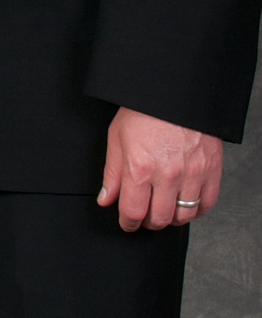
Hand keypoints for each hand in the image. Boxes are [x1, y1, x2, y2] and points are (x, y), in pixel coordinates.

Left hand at [97, 106, 222, 230]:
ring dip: (171, 218)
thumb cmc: (143, 112)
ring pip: (183, 217)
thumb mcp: (117, 138)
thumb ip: (112, 174)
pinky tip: (184, 203)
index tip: (127, 223)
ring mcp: (192, 175)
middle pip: (159, 219)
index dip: (128, 223)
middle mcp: (167, 175)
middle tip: (144, 216)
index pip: (133, 212)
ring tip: (163, 209)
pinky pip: (206, 205)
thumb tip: (106, 200)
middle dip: (148, 222)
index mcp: (140, 168)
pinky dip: (195, 211)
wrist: (174, 94)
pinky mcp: (211, 172)